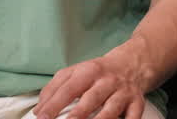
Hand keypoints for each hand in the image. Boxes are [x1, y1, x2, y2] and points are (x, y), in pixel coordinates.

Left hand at [33, 53, 147, 118]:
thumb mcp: (74, 72)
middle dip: (78, 114)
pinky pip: (133, 117)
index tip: (42, 117)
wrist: (132, 64)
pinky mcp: (136, 103)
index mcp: (88, 72)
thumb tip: (39, 109)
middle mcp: (106, 81)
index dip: (54, 103)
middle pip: (91, 98)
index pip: (68, 88)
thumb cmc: (98, 72)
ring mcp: (123, 92)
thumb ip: (54, 88)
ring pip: (111, 109)